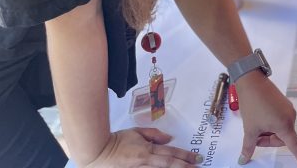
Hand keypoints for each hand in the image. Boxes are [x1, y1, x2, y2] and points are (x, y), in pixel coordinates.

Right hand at [82, 127, 201, 166]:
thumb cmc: (116, 141)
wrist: (98, 154)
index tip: (197, 158)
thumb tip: (169, 139)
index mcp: (146, 150)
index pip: (170, 153)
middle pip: (169, 165)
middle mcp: (145, 163)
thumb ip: (154, 135)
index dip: (184, 156)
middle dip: (185, 166)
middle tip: (198, 166)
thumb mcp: (136, 132)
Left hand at [235, 72, 296, 167]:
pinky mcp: (284, 103)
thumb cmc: (252, 105)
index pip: (296, 147)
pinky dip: (271, 122)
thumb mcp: (249, 128)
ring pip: (280, 129)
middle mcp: (291, 118)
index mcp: (285, 126)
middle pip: (282, 138)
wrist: (251, 80)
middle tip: (254, 135)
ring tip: (256, 123)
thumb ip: (249, 146)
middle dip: (269, 140)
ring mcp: (288, 109)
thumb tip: (243, 159)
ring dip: (269, 131)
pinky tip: (260, 116)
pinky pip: (280, 119)